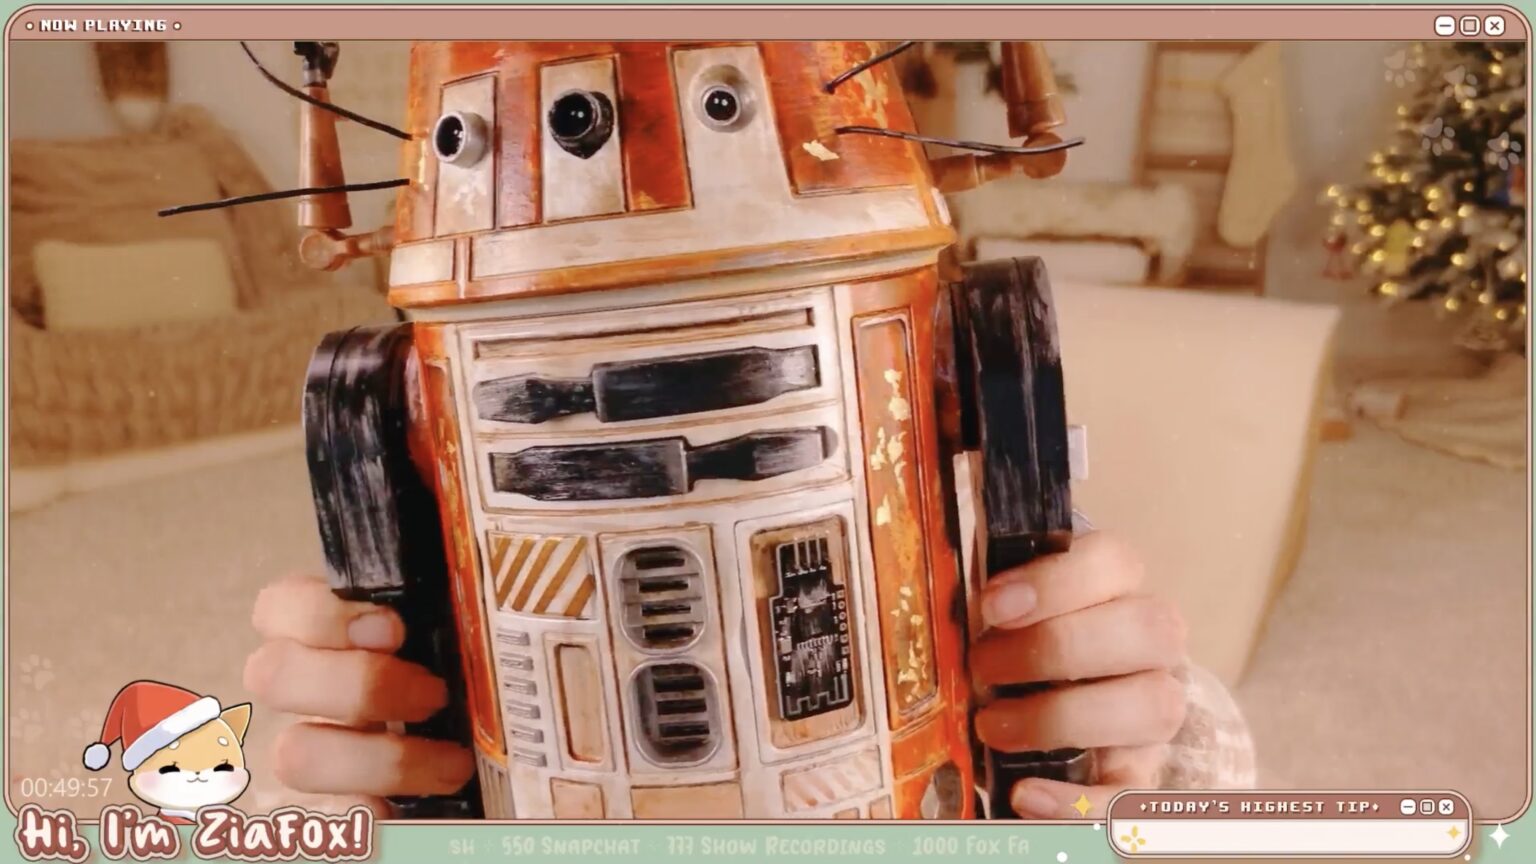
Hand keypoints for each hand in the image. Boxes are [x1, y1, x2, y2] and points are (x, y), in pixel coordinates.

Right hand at [244, 574, 474, 810]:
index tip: (395, 628)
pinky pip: (328, 821)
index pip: (278, 608)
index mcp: (332, 634)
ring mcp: (314, 755)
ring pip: (294, 754)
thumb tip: (500, 546)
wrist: (496, 767)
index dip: (321, 614)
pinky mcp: (334, 813)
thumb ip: (461, 603)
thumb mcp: (470, 632)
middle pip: (270, 674)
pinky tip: (412, 812)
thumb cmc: (479, 682)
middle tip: (435, 694)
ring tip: (453, 762)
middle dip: (359, 683)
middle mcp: (309, 693)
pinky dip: (371, 817)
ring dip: (382, 760)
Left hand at [970, 531, 1187, 819]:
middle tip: (982, 666)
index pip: (1114, 562)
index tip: (990, 606)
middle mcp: (1150, 644)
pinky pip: (1135, 793)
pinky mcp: (1142, 770)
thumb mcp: (997, 613)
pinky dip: (1078, 800)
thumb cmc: (1010, 643)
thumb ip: (983, 602)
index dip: (1056, 581)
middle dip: (1056, 648)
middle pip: (1150, 630)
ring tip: (991, 727)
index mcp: (1115, 587)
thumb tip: (932, 601)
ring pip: (1154, 706)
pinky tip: (1024, 796)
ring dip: (1062, 718)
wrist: (1035, 699)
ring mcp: (1154, 706)